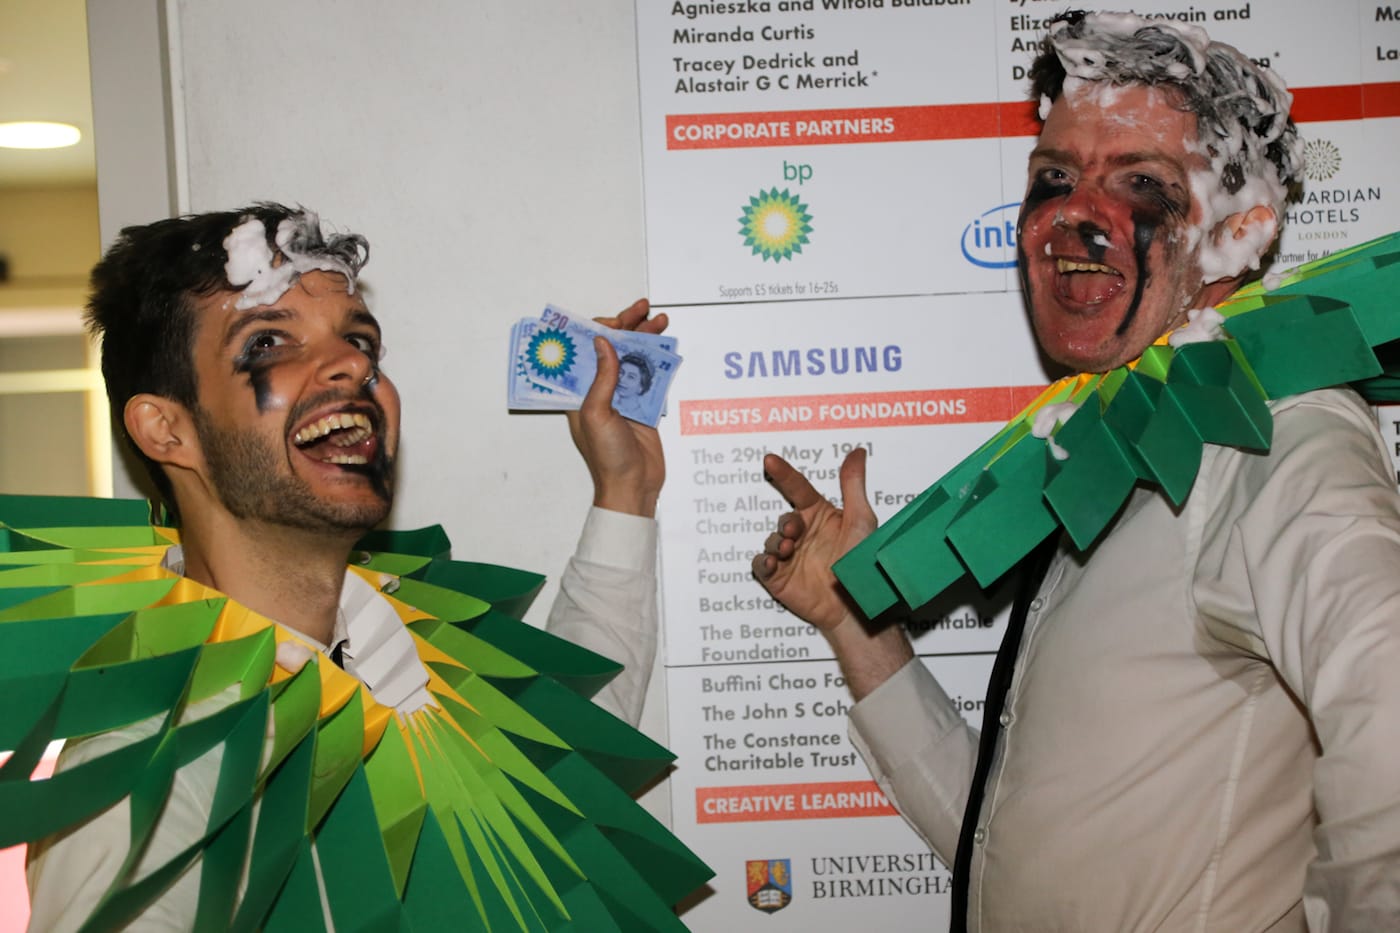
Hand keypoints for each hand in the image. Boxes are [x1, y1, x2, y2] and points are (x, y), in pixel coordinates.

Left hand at [566, 299, 665, 515]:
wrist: (634, 487)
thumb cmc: (607, 458)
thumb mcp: (598, 415)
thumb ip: (602, 378)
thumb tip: (602, 343)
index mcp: (580, 392)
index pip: (586, 350)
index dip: (599, 330)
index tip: (616, 319)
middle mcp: (600, 390)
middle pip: (612, 348)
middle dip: (626, 325)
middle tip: (642, 308)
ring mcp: (623, 396)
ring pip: (633, 357)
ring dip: (645, 337)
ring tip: (659, 320)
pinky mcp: (644, 405)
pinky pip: (650, 375)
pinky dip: (658, 359)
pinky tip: (666, 345)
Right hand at [752, 449, 876, 633]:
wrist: (855, 607)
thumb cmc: (861, 565)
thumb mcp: (861, 520)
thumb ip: (853, 485)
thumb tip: (857, 452)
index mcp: (820, 516)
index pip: (798, 489)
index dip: (784, 474)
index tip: (770, 460)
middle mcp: (803, 534)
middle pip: (783, 517)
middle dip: (786, 522)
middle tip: (794, 531)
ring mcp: (790, 556)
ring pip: (771, 539)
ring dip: (777, 542)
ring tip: (789, 550)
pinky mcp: (778, 578)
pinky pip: (761, 565)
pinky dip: (764, 562)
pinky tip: (774, 563)